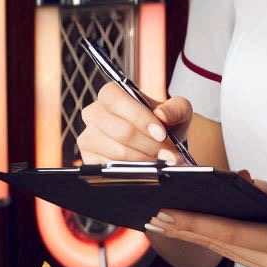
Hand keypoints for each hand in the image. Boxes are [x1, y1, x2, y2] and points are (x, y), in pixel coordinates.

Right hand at [78, 83, 193, 164]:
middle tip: (168, 154)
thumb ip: (175, 108)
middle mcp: (94, 114)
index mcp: (111, 95)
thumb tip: (161, 115)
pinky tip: (145, 169)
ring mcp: (88, 138)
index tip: (161, 133)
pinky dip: (132, 172)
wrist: (158, 146)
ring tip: (161, 162)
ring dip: (144, 160)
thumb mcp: (177, 110)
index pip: (115, 99)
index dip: (138, 117)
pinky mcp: (89, 160)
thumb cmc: (163, 124)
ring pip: (117, 152)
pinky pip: (109, 168)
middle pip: (120, 130)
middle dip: (149, 145)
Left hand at [147, 182, 266, 266]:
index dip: (198, 224)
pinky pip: (253, 263)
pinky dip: (231, 245)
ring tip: (172, 221)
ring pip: (238, 258)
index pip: (238, 235)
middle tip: (155, 215)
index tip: (168, 214)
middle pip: (230, 249)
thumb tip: (243, 184)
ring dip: (206, 239)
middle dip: (191, 231)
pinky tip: (210, 231)